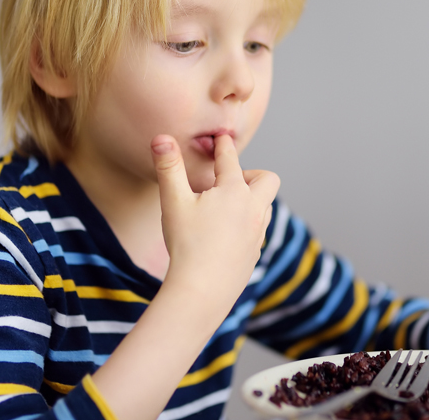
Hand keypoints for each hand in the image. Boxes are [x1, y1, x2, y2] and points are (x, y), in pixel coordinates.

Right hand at [151, 134, 279, 303]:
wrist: (202, 291)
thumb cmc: (186, 243)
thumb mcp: (173, 201)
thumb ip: (168, 166)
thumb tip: (161, 137)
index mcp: (235, 192)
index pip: (230, 159)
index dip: (222, 146)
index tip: (220, 139)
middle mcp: (254, 210)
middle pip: (267, 179)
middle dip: (250, 174)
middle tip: (225, 182)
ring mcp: (257, 233)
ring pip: (265, 206)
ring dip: (251, 199)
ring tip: (225, 206)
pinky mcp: (254, 254)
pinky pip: (258, 230)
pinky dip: (247, 224)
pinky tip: (227, 233)